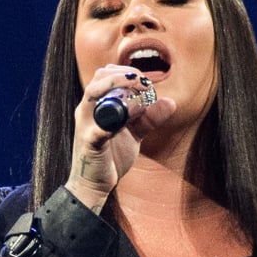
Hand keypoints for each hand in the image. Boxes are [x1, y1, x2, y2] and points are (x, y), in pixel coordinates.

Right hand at [68, 65, 175, 210]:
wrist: (94, 185)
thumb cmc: (112, 155)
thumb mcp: (135, 133)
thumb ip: (149, 118)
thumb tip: (171, 102)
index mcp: (96, 104)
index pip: (106, 74)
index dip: (127, 71)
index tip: (146, 79)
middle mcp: (86, 110)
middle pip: (99, 77)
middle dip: (124, 74)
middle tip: (145, 83)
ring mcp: (85, 124)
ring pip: (94, 94)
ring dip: (118, 88)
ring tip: (140, 95)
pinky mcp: (89, 142)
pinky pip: (98, 127)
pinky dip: (114, 120)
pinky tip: (132, 117)